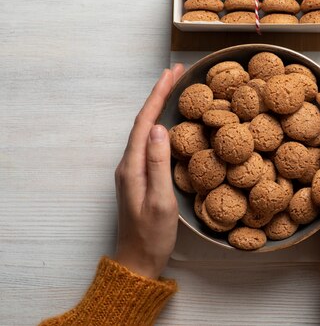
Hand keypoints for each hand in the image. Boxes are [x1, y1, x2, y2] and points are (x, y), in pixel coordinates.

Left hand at [114, 65, 184, 278]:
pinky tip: (170, 120)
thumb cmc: (152, 235)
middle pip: (143, 121)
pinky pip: (149, 141)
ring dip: (159, 106)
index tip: (171, 74)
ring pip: (146, 130)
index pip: (144, 123)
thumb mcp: (161, 201)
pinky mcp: (140, 176)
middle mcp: (129, 164)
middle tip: (177, 72)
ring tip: (175, 87)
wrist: (137, 260)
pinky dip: (159, 123)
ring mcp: (133, 170)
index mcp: (132, 167)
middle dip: (159, 94)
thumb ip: (158, 164)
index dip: (157, 96)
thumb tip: (160, 128)